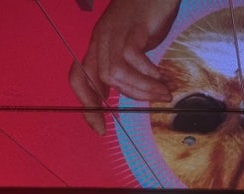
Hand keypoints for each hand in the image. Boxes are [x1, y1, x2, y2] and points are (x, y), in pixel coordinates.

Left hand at [68, 0, 181, 133]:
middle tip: (150, 107)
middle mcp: (101, 40)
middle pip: (99, 78)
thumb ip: (129, 67)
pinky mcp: (133, 29)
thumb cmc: (147, 16)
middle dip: (126, 99)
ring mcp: (115, 33)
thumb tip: (137, 94)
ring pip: (116, 72)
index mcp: (98, 46)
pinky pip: (133, 57)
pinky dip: (147, 72)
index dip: (85, 104)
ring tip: (163, 93)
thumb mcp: (133, 45)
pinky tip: (161, 75)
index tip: (99, 128)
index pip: (80, 78)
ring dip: (142, 88)